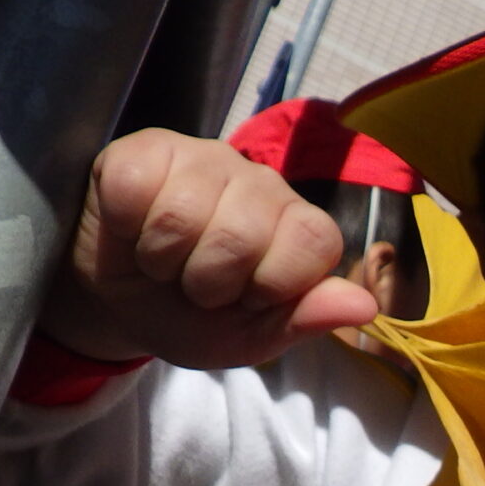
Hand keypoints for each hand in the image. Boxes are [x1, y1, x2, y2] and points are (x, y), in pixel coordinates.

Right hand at [40, 128, 379, 369]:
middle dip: (208, 281)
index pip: (314, 242)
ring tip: (163, 261)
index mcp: (298, 227)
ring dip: (162, 259)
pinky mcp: (148, 147)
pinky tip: (132, 229)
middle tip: (194, 283)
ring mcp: (205, 157)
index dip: (271, 285)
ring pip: (184, 213)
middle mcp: (260, 182)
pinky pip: (134, 186)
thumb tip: (366, 307)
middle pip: (243, 233)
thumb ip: (304, 320)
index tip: (246, 299)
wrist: (118, 305)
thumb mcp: (249, 338)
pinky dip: (125, 224)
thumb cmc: (190, 318)